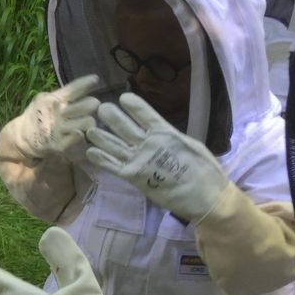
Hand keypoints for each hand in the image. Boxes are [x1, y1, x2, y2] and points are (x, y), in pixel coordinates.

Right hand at [17, 74, 101, 162]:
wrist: (21, 138)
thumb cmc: (36, 115)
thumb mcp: (43, 99)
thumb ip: (61, 95)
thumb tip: (84, 88)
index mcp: (54, 99)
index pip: (75, 88)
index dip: (87, 83)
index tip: (95, 79)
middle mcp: (58, 112)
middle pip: (90, 104)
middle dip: (93, 105)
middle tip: (91, 108)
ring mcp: (59, 129)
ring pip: (89, 122)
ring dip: (90, 122)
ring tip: (86, 123)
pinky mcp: (60, 144)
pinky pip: (80, 136)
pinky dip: (81, 134)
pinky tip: (78, 133)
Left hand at [85, 93, 228, 222]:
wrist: (205, 197)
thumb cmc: (204, 170)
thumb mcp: (190, 145)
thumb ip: (171, 137)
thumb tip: (160, 130)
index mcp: (166, 133)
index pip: (145, 114)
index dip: (133, 105)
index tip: (123, 97)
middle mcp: (148, 143)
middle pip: (123, 126)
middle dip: (110, 116)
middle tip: (100, 108)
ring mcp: (139, 160)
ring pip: (113, 144)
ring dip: (100, 136)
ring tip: (89, 129)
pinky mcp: (133, 176)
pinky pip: (112, 166)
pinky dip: (100, 159)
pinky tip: (90, 152)